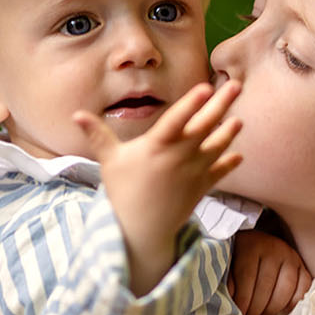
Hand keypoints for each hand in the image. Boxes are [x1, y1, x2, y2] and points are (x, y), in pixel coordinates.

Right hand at [75, 81, 242, 294]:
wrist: (139, 229)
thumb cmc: (121, 191)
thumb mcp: (109, 160)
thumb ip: (98, 134)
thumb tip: (76, 114)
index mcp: (156, 147)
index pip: (177, 119)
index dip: (191, 103)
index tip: (205, 87)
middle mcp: (178, 157)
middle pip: (204, 126)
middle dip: (221, 104)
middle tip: (236, 84)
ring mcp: (192, 173)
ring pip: (216, 147)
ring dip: (229, 132)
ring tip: (238, 119)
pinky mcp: (200, 189)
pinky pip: (219, 173)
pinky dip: (228, 164)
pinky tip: (238, 155)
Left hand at [229, 229, 312, 314]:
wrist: (257, 242)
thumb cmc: (239, 257)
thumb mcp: (229, 264)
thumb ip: (228, 282)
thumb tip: (229, 306)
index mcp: (252, 246)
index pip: (247, 278)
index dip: (242, 301)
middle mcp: (274, 248)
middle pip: (266, 286)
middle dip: (256, 309)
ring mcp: (291, 256)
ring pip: (285, 289)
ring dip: (272, 309)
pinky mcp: (303, 265)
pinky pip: (303, 288)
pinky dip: (292, 303)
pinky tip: (280, 312)